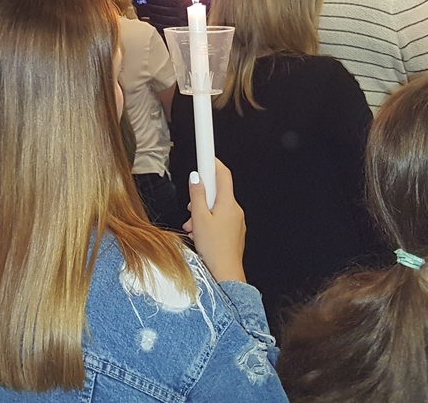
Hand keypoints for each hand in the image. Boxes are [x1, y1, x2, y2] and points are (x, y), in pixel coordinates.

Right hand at [184, 160, 246, 283]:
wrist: (225, 273)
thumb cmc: (213, 248)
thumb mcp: (199, 218)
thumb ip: (197, 196)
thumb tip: (197, 178)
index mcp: (228, 203)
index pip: (223, 174)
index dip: (213, 162)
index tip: (206, 153)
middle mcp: (235, 210)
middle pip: (217, 192)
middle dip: (201, 197)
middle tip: (191, 207)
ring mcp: (236, 222)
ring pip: (216, 208)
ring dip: (202, 213)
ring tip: (193, 227)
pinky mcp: (234, 232)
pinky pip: (220, 219)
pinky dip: (208, 222)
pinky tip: (198, 234)